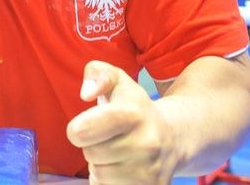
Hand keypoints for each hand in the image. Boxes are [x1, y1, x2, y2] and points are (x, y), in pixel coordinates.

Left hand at [66, 61, 177, 183]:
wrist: (173, 137)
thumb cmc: (134, 107)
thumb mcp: (117, 80)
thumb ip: (97, 74)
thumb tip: (86, 93)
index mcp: (133, 114)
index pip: (82, 131)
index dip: (77, 129)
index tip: (86, 124)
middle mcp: (146, 144)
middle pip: (90, 154)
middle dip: (93, 146)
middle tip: (109, 137)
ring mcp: (150, 172)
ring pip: (100, 176)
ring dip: (102, 166)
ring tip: (118, 153)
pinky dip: (111, 182)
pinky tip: (124, 169)